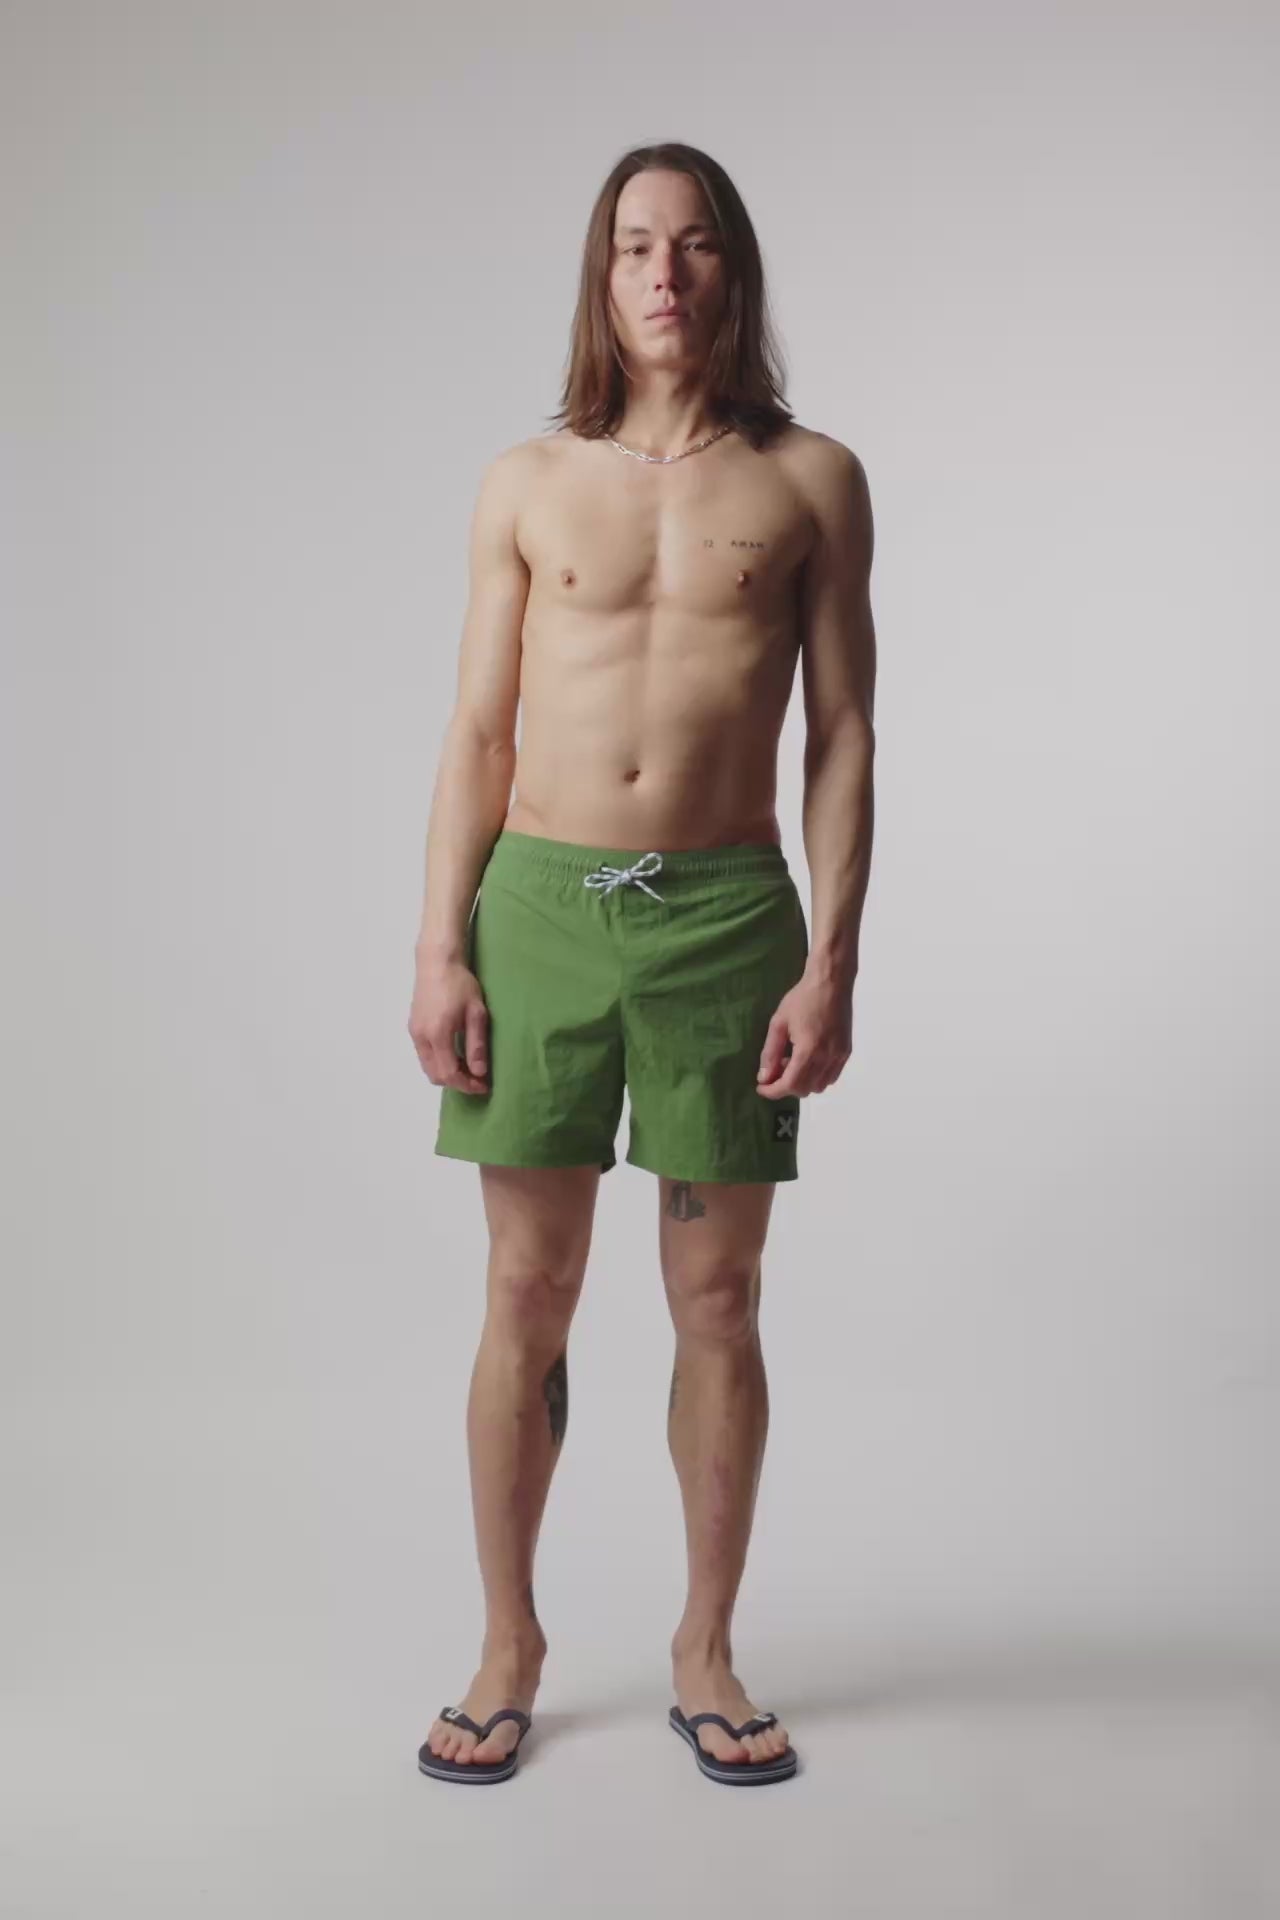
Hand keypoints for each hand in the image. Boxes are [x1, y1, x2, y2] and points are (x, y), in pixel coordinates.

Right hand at [408, 959, 489, 1094]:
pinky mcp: (413, 1027)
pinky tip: (454, 1053)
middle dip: (457, 1082)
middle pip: (435, 1075)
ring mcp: (414, 1032)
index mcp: (438, 1035)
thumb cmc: (460, 983)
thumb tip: (480, 1072)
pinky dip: (439, 1062)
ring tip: (467, 1066)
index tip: (483, 1085)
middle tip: (477, 1078)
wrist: (437, 961)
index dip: (467, 1084)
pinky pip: (424, 1055)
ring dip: (447, 1073)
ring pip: (428, 1067)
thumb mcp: (476, 1013)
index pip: (449, 1073)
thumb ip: (476, 1044)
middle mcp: (421, 1037)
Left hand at [756, 972, 853, 1098]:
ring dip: (803, 1082)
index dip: (773, 1091)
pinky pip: (831, 1076)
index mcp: (809, 1050)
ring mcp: (839, 1056)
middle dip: (786, 1085)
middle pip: (805, 1089)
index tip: (761, 1087)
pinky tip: (808, 1060)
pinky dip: (817, 1076)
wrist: (831, 982)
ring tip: (792, 1061)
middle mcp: (827, 1057)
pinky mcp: (846, 1051)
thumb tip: (764, 1077)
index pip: (790, 1085)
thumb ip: (771, 1053)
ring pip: (820, 1086)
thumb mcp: (779, 1023)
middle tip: (776, 1068)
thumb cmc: (802, 998)